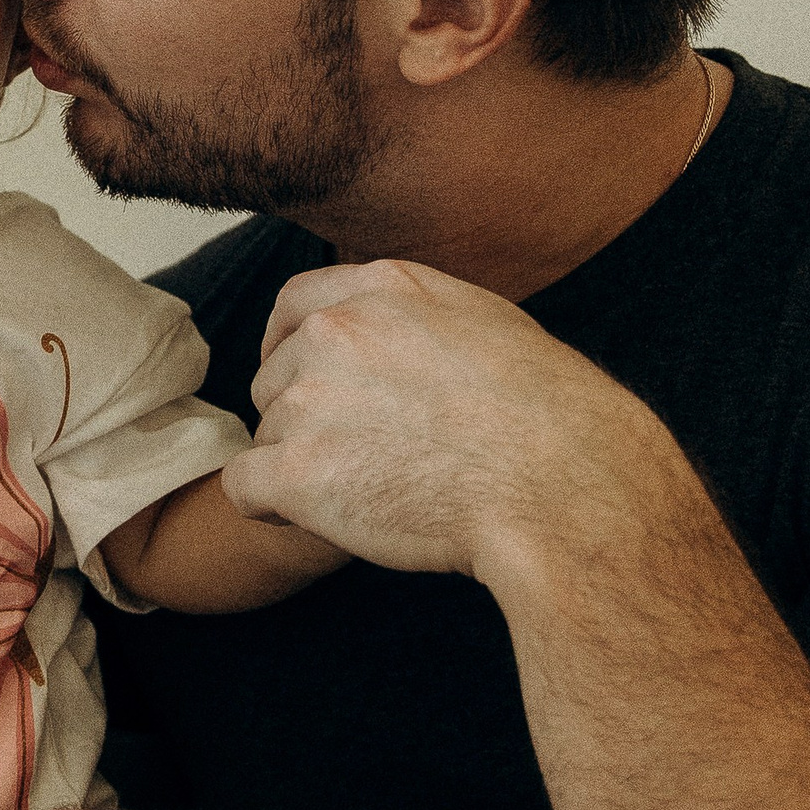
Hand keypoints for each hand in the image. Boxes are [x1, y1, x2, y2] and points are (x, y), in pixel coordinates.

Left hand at [230, 257, 681, 588]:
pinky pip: (245, 489)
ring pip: (269, 436)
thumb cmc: (551, 421)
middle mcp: (336, 330)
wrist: (564, 489)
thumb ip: (420, 318)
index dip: (292, 351)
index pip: (294, 306)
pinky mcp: (298, 470)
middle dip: (308, 419)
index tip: (310, 387)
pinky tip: (321, 521)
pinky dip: (273, 509)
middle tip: (372, 460)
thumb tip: (394, 334)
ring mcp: (311, 398)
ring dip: (304, 467)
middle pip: (277, 379)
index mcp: (383, 288)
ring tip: (379, 493)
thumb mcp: (488, 326)